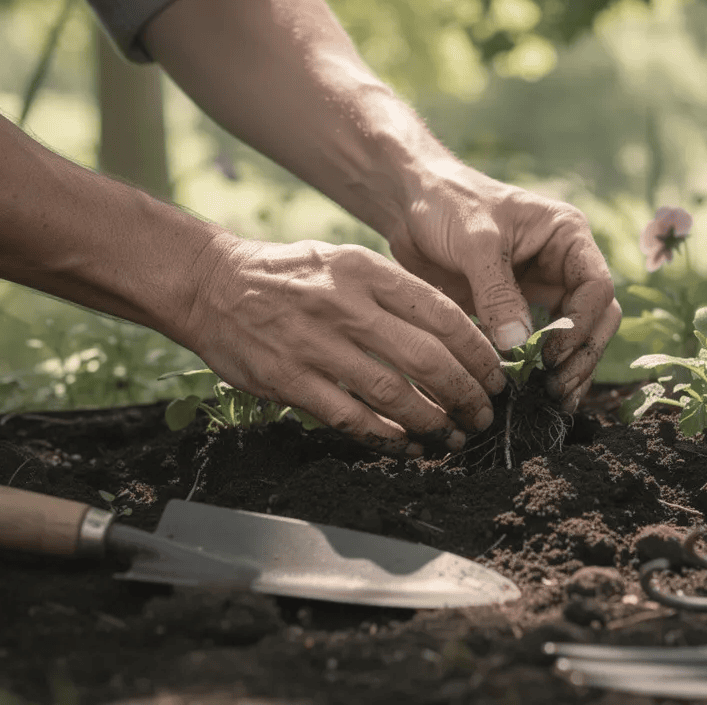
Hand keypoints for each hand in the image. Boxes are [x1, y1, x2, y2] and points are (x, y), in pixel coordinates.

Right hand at [182, 236, 506, 453]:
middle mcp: (345, 306)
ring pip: (393, 394)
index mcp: (366, 271)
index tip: (496, 376)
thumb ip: (395, 291)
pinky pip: (350, 418)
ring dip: (432, 422)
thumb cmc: (289, 275)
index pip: (443, 314)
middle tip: (483, 413)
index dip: (478, 352)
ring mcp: (316, 345)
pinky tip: (407, 445)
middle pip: (427, 359)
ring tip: (453, 436)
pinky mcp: (290, 380)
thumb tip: (456, 331)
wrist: (211, 284)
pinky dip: (386, 438)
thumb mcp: (346, 261)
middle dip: (465, 394)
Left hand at [387, 164, 620, 411]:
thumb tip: (518, 347)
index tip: (551, 356)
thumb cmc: (447, 204)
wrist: (410, 203)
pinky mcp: (516, 310)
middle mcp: (564, 264)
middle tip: (558, 390)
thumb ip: (496, 293)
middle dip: (582, 354)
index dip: (580, 326)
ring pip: (574, 337)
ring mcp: (542, 289)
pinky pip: (538, 344)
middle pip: (596, 317)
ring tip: (553, 400)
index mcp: (567, 236)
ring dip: (568, 368)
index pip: (596, 288)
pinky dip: (537, 369)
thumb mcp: (474, 241)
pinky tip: (532, 394)